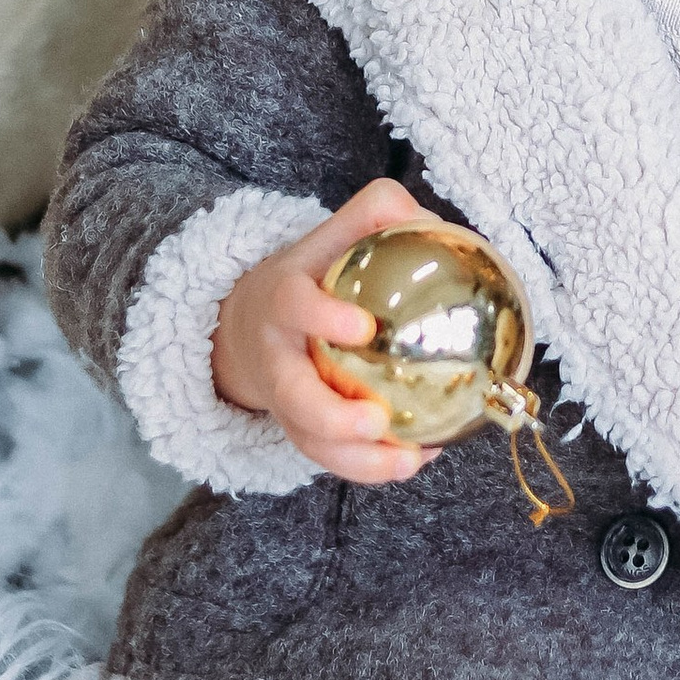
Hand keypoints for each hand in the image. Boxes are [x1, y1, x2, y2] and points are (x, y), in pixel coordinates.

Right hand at [211, 177, 430, 482]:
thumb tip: (428, 220)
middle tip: (376, 421)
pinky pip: (330, 458)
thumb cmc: (308, 275)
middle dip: (329, 417)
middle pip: (291, 395)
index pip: (293, 305)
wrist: (251, 324)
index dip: (322, 316)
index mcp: (280, 301)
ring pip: (309, 440)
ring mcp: (283, 400)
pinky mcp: (298, 430)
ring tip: (409, 461)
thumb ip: (374, 213)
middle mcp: (275, 356)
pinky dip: (371, 466)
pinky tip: (419, 458)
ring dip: (356, 460)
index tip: (363, 327)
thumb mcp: (329, 237)